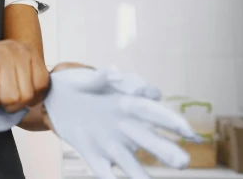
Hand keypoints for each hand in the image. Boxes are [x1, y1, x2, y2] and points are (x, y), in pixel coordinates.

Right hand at [0, 40, 48, 112]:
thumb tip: (45, 99)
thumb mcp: (12, 68)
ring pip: (11, 99)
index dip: (31, 97)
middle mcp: (13, 49)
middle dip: (12, 103)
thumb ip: (29, 77)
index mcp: (25, 48)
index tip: (17, 94)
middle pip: (27, 95)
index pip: (43, 84)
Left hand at [44, 68, 198, 178]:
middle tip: (183, 162)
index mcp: (129, 106)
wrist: (57, 100)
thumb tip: (114, 74)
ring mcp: (113, 145)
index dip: (170, 121)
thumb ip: (101, 78)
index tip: (185, 130)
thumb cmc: (81, 86)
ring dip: (144, 176)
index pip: (153, 112)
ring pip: (133, 163)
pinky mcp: (95, 157)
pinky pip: (106, 173)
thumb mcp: (88, 80)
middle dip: (166, 151)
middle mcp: (127, 129)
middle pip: (150, 141)